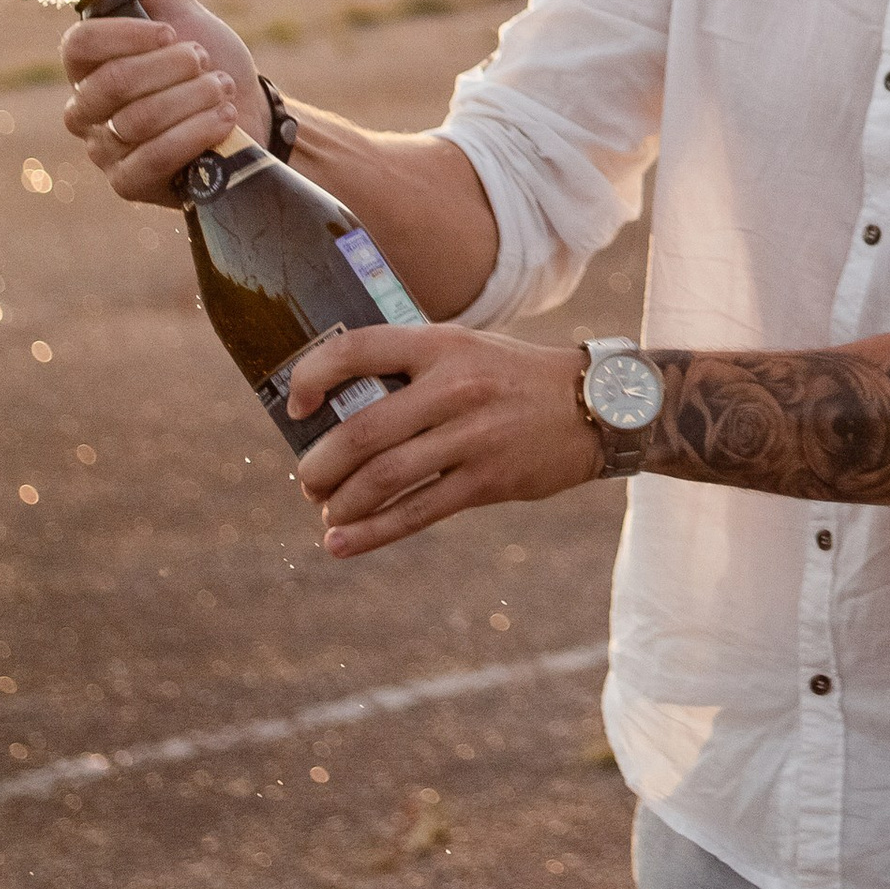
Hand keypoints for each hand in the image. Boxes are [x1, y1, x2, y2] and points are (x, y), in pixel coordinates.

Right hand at [61, 0, 263, 200]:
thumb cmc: (210, 64)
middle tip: (206, 62)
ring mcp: (104, 149)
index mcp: (90, 65)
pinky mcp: (128, 183)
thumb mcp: (184, 12)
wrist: (251, 114)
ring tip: (221, 89)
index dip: (126, 35)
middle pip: (112, 83)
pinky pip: (152, 158)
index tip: (171, 32)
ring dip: (194, 98)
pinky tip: (222, 119)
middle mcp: (86, 109)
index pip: (79, 45)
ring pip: (138, 120)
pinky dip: (196, 133)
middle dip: (173, 68)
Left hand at [290, 326, 596, 553]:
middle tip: (307, 480)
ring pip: (384, 478)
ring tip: (326, 510)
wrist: (595, 406)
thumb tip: (333, 407)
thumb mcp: (466, 350)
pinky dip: (371, 533)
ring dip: (341, 502)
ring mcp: (473, 436)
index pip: (358, 349)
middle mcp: (455, 387)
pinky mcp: (489, 481)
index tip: (295, 407)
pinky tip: (342, 543)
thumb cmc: (512, 378)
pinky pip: (417, 512)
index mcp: (442, 345)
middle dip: (319, 465)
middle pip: (363, 432)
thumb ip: (411, 368)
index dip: (313, 377)